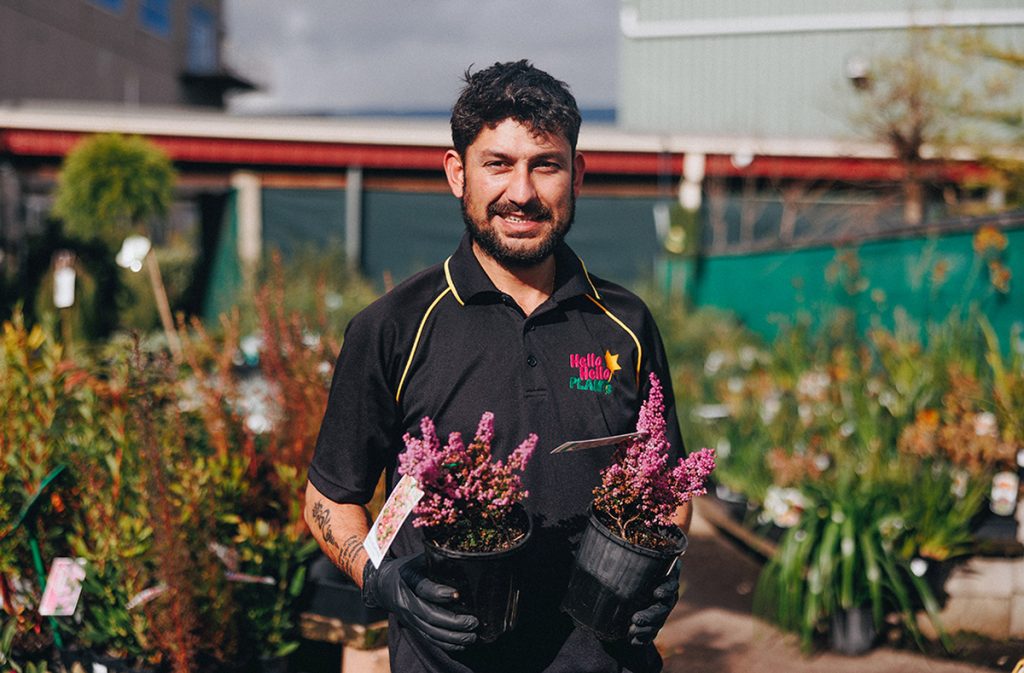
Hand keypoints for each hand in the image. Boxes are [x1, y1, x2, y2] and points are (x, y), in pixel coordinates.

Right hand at [362, 553, 477, 650]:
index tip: (458, 595)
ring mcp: (407, 616)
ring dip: (452, 637)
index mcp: (407, 578)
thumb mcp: (418, 559)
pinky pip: (428, 638)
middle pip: (429, 615)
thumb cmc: (408, 568)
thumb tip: (463, 561)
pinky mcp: (411, 626)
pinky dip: (445, 644)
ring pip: (430, 631)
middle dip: (453, 621)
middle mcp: (405, 600)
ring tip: (472, 636)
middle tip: (473, 622)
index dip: (440, 593)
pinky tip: (461, 645)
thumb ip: (437, 560)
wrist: (383, 584)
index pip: (423, 589)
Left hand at [627, 559, 680, 645]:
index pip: (671, 583)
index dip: (667, 588)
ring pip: (658, 622)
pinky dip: (642, 639)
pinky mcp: (653, 626)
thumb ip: (626, 552)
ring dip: (646, 629)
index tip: (656, 593)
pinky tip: (632, 640)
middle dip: (651, 614)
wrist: (625, 590)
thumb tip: (606, 533)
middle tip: (636, 619)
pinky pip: (650, 635)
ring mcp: (660, 613)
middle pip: (663, 607)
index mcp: (663, 579)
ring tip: (631, 629)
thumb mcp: (629, 561)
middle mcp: (665, 597)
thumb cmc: (629, 570)